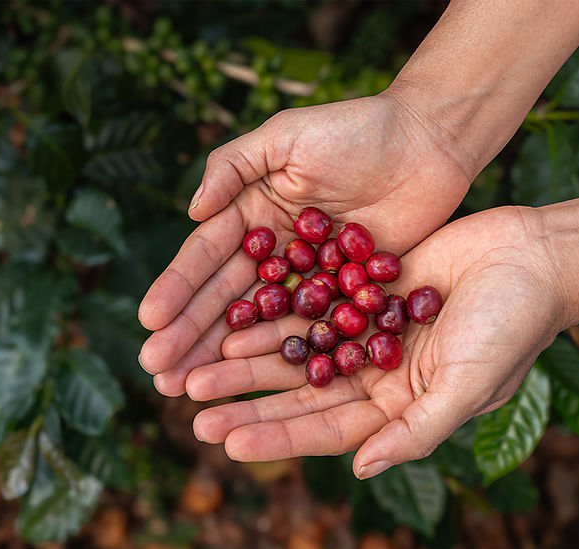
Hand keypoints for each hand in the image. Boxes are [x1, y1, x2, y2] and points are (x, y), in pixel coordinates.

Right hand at [138, 92, 473, 396]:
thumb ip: (234, 166)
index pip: (205, 257)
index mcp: (249, 212)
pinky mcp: (345, 295)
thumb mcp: (285, 135)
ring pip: (260, 324)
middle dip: (189, 335)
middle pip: (224, 299)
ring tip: (187, 388)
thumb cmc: (354, 129)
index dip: (177, 289)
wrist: (428, 142)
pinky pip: (311, 329)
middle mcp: (271, 251)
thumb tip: (192, 211)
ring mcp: (307, 277)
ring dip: (222, 357)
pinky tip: (255, 385)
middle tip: (158, 372)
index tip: (150, 322)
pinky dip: (284, 358)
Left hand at [187, 206, 565, 477]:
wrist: (533, 258)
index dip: (275, 436)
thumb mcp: (469, 387)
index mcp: (397, 407)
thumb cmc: (511, 328)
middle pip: (296, 395)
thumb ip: (415, 431)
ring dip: (246, 361)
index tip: (226, 441)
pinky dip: (272, 315)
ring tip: (195, 370)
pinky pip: (308, 306)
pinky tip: (233, 321)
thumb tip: (361, 471)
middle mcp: (373, 375)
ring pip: (293, 352)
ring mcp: (363, 332)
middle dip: (244, 402)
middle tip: (190, 406)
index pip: (324, 430)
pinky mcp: (359, 290)